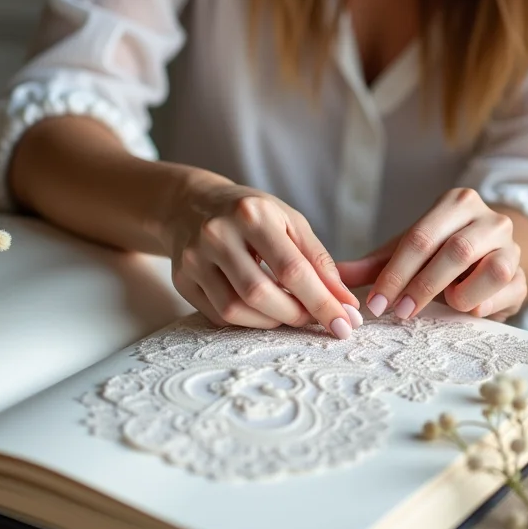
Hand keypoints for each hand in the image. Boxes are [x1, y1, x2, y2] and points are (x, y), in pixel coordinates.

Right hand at [166, 171, 361, 336]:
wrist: (191, 205)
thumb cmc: (250, 214)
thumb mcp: (289, 221)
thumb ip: (319, 260)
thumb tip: (345, 303)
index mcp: (252, 213)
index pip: (292, 269)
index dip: (322, 302)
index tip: (345, 323)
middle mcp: (217, 234)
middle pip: (260, 294)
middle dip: (296, 315)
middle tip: (317, 320)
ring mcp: (194, 258)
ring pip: (235, 310)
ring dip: (271, 322)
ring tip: (289, 313)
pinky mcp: (181, 279)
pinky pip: (218, 315)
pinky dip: (247, 320)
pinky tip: (261, 309)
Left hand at [337, 188, 526, 321]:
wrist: (489, 258)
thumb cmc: (441, 255)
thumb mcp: (409, 253)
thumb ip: (376, 264)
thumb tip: (335, 274)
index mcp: (456, 203)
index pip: (420, 238)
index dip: (395, 273)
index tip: (375, 304)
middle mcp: (489, 218)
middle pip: (454, 252)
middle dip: (421, 286)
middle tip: (398, 313)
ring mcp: (512, 245)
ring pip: (492, 270)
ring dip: (461, 294)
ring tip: (444, 305)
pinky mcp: (525, 275)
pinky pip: (508, 292)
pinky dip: (484, 304)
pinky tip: (466, 309)